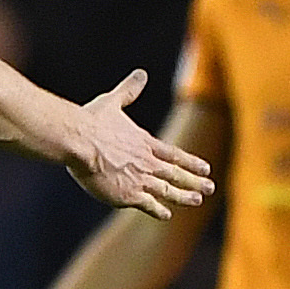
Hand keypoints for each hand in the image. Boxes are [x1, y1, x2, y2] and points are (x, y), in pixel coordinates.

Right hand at [69, 70, 215, 217]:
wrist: (79, 141)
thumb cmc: (91, 121)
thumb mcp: (112, 102)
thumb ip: (128, 91)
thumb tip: (141, 74)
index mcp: (145, 143)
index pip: (175, 155)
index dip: (191, 163)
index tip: (206, 169)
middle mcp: (147, 162)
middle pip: (176, 174)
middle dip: (195, 182)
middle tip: (210, 188)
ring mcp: (139, 179)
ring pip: (167, 191)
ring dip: (183, 197)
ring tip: (197, 201)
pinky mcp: (127, 194)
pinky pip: (148, 205)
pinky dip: (158, 210)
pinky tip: (166, 215)